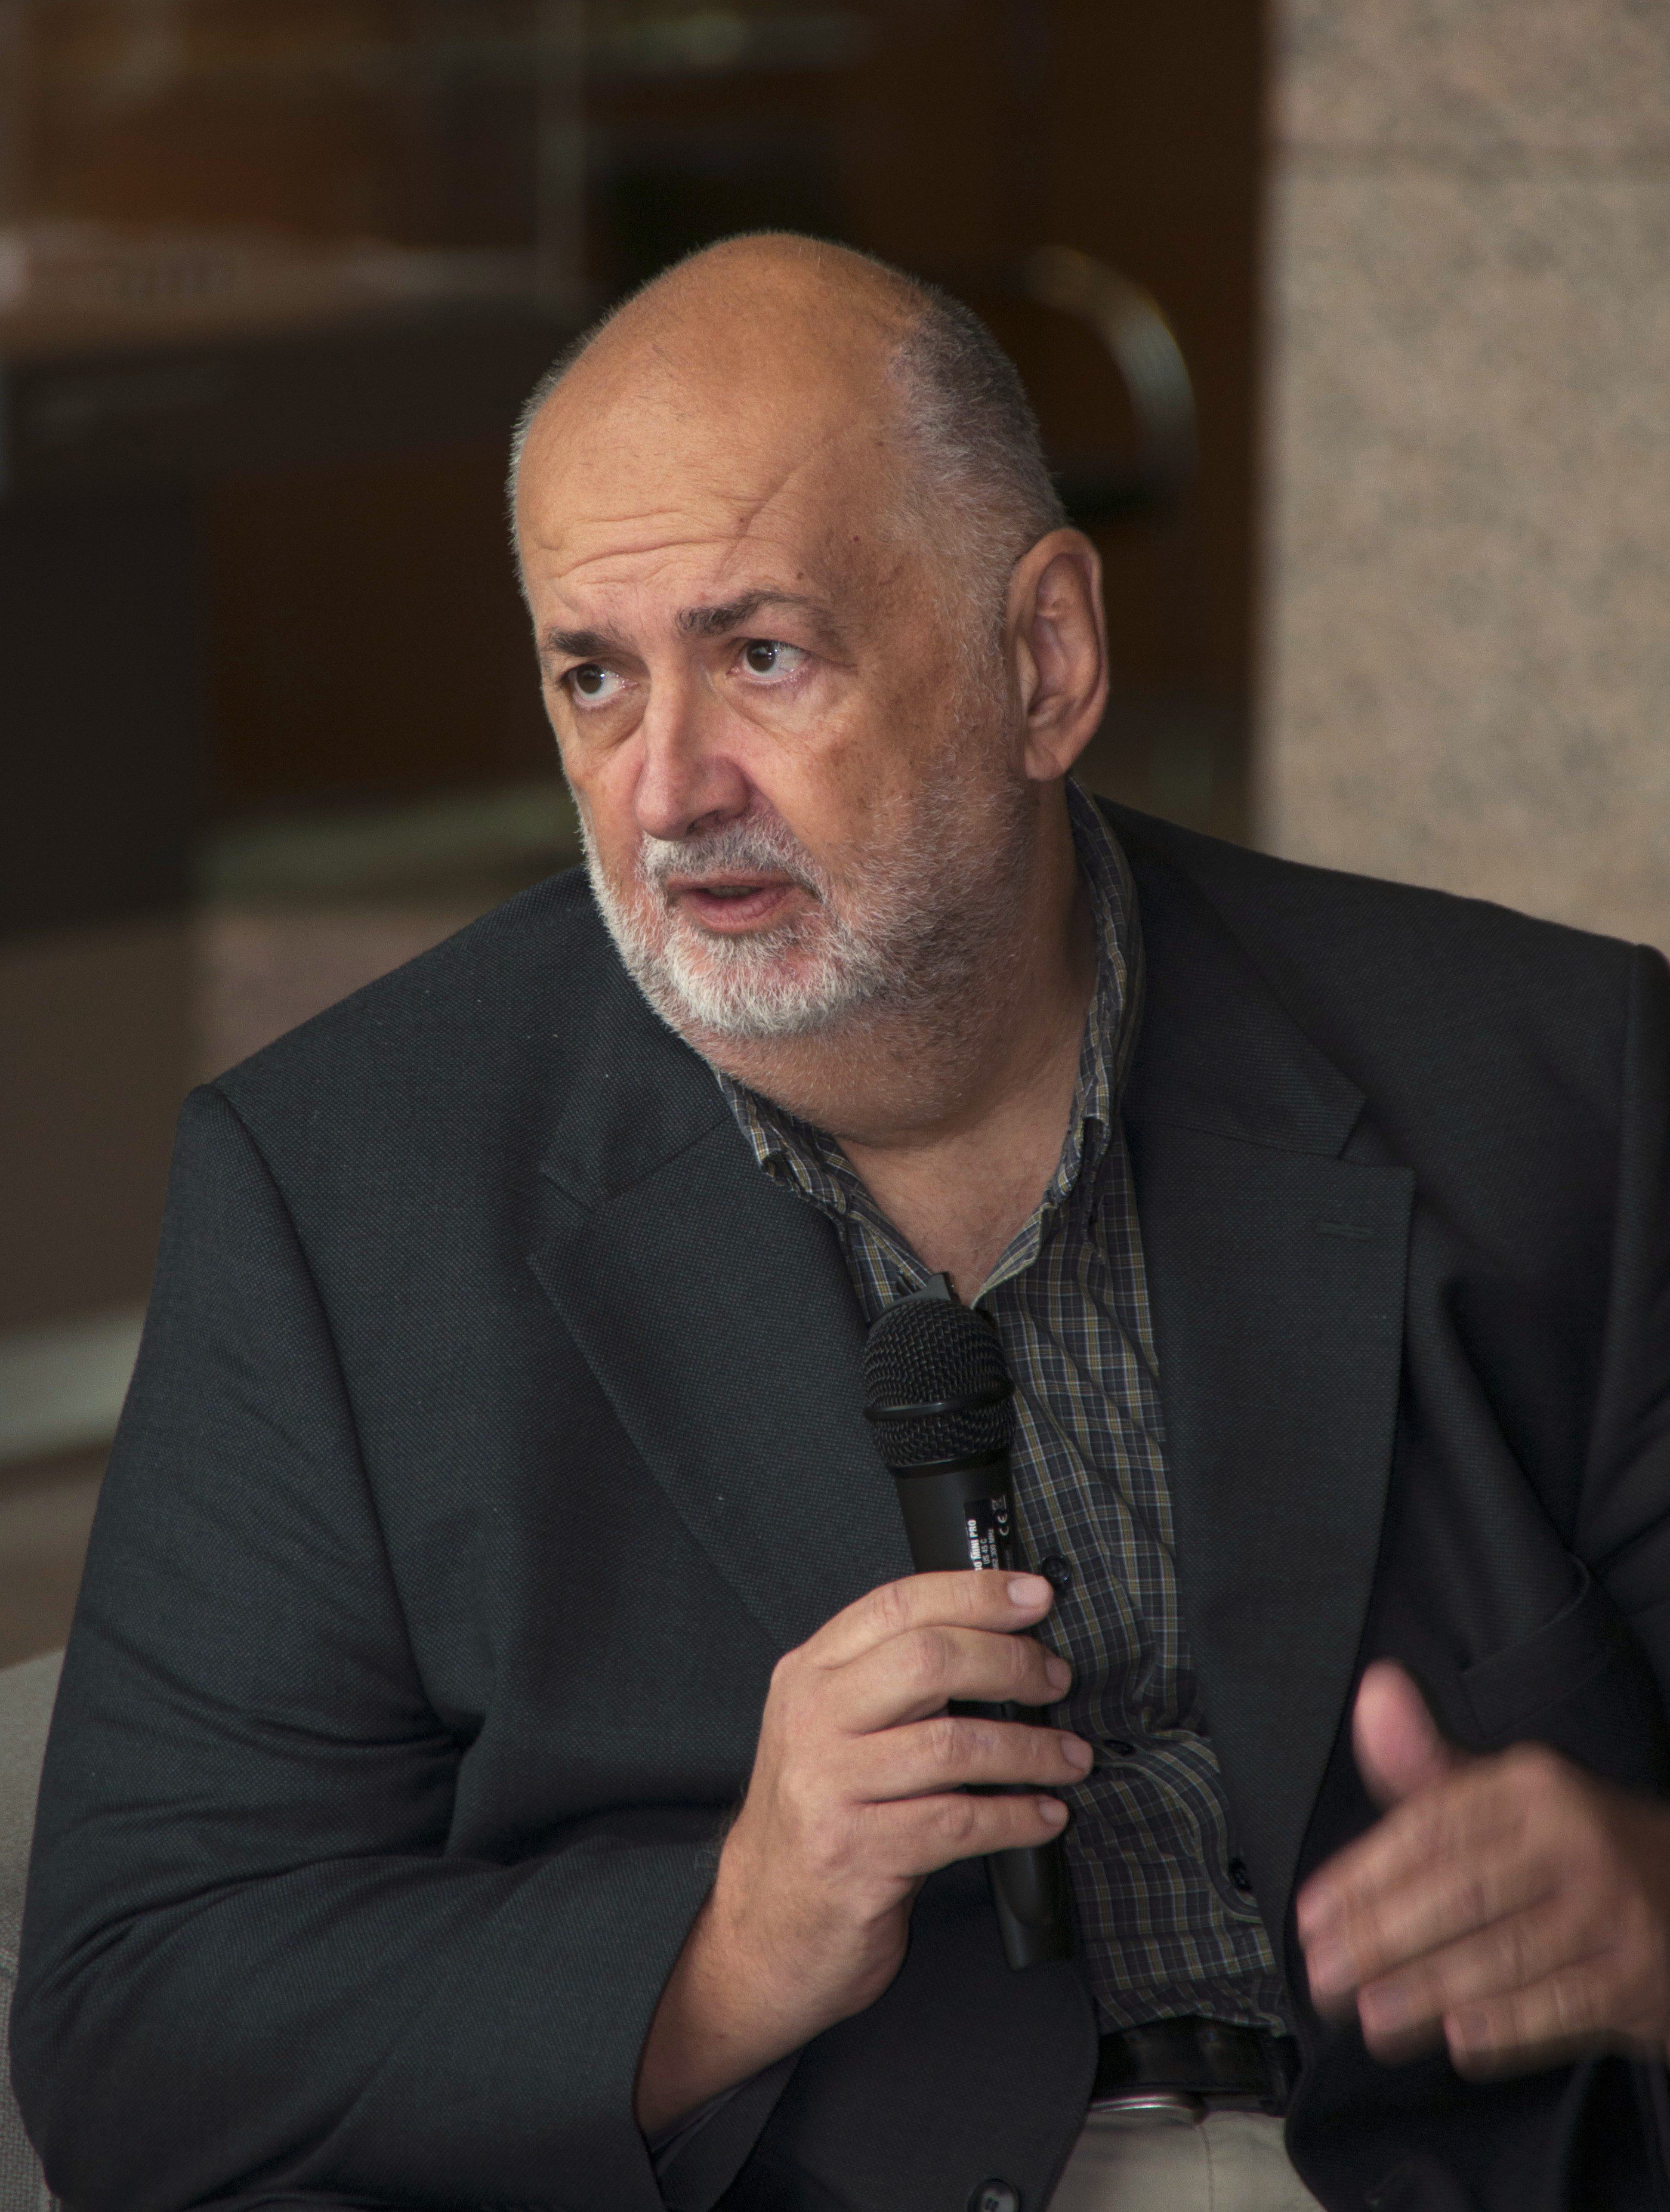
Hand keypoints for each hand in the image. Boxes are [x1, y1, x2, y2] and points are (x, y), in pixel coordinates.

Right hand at [634, 1570, 1086, 2131]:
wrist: (765, 1927)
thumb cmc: (821, 1818)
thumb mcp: (836, 1732)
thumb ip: (892, 1682)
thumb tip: (1000, 1641)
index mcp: (810, 1674)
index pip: (897, 1605)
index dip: (974, 1592)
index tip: (1034, 1596)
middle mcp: (812, 1720)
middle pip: (928, 1661)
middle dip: (1011, 1664)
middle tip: (1056, 1680)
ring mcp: (828, 1788)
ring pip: (953, 1745)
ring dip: (1031, 1750)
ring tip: (1070, 1758)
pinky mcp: (855, 1854)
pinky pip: (957, 1823)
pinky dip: (1015, 1818)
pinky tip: (1044, 1816)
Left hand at [1296, 1660, 1669, 2077]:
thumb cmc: (1579, 1852)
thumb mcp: (1513, 1799)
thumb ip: (1431, 1767)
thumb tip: (1374, 1691)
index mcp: (1533, 1787)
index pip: (1432, 1829)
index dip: (1364, 1875)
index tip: (1310, 1915)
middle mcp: (1575, 1837)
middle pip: (1459, 1894)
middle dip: (1381, 1942)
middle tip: (1323, 1979)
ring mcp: (1614, 1910)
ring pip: (1501, 1956)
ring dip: (1426, 1993)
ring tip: (1369, 2018)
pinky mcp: (1642, 1978)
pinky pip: (1561, 2008)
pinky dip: (1507, 2029)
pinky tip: (1458, 2042)